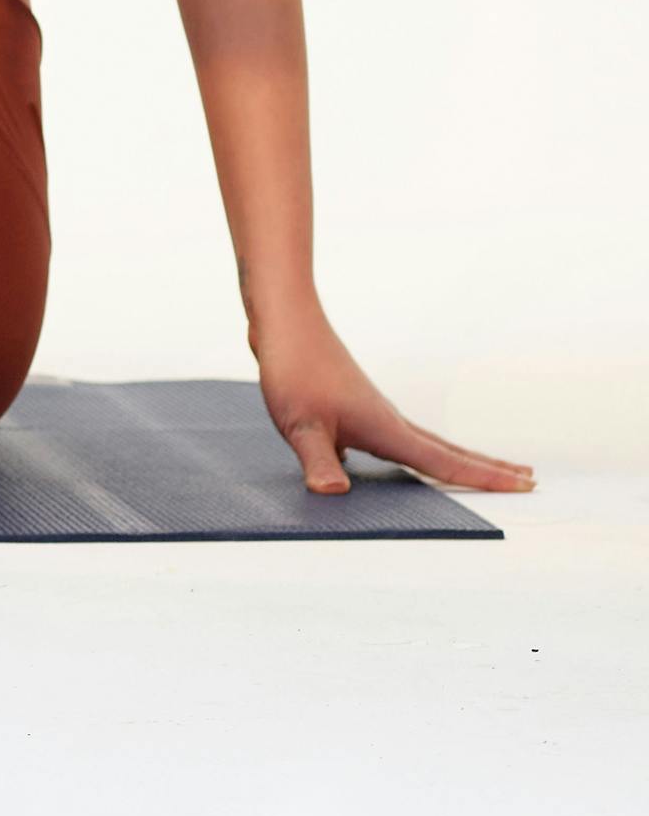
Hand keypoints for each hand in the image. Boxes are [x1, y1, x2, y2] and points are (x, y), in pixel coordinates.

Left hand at [252, 305, 535, 495]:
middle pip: (449, 451)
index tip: (527, 486)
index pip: (444, 463)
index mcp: (386, 430)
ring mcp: (375, 410)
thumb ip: (318, 460)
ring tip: (485, 468)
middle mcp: (390, 420)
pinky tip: (406, 455)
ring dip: (459, 457)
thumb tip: (333, 493)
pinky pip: (399, 435)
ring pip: (426, 441)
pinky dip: (418, 450)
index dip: (485, 479)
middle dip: (489, 467)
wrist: (285, 322)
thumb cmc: (292, 371)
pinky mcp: (356, 404)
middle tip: (530, 478)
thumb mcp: (299, 425)